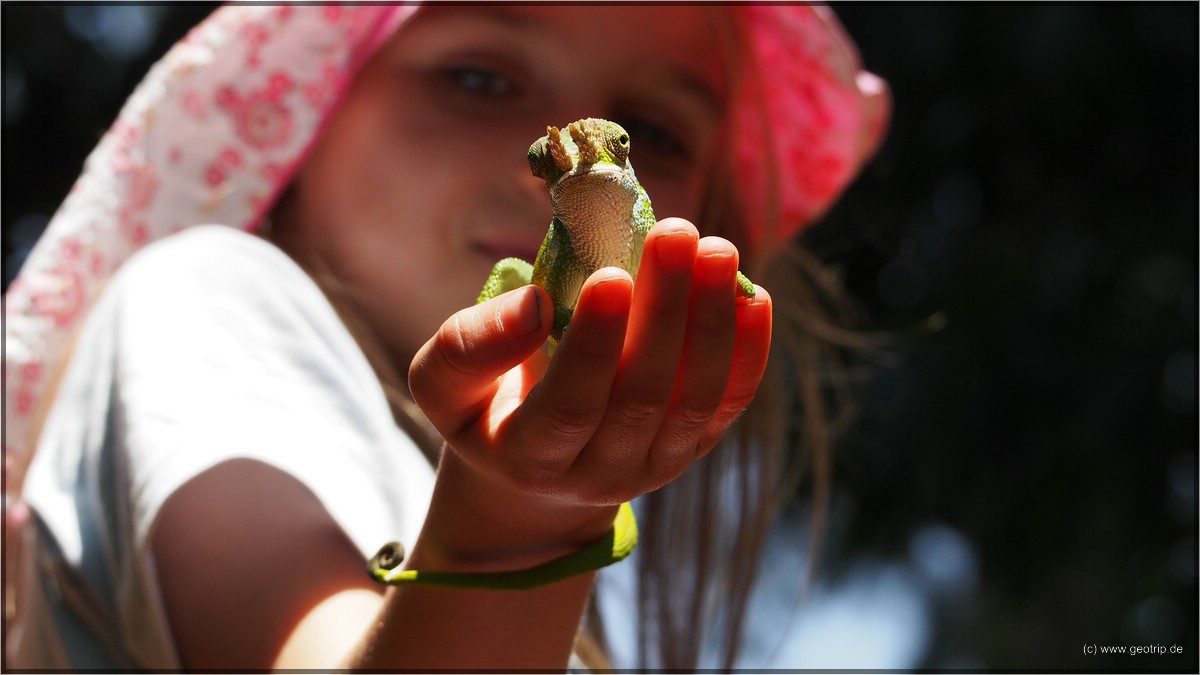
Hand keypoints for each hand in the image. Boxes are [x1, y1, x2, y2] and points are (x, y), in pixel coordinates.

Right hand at [407, 218, 771, 567]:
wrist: (533, 468)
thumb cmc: (486, 404)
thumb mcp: (444, 384)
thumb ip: (469, 348)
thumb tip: (536, 305)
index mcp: (530, 458)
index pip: (570, 405)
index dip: (594, 344)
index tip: (610, 275)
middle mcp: (598, 473)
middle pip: (641, 397)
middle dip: (664, 312)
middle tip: (676, 233)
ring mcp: (652, 466)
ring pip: (694, 400)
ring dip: (713, 322)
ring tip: (716, 249)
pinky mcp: (691, 448)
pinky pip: (729, 404)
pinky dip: (748, 352)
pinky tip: (753, 296)